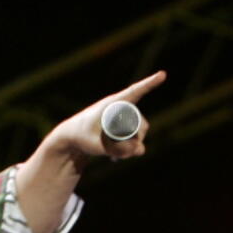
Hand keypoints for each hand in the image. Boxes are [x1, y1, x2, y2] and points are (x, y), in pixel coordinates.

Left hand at [50, 71, 166, 164]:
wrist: (70, 139)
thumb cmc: (80, 137)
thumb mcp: (98, 146)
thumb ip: (120, 150)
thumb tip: (142, 151)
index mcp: (113, 104)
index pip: (135, 92)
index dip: (150, 83)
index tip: (163, 74)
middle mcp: (120, 108)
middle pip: (141, 123)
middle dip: (137, 140)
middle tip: (124, 154)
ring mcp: (121, 117)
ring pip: (139, 132)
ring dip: (132, 147)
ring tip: (115, 156)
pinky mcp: (120, 127)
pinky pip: (133, 137)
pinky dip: (128, 149)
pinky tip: (114, 158)